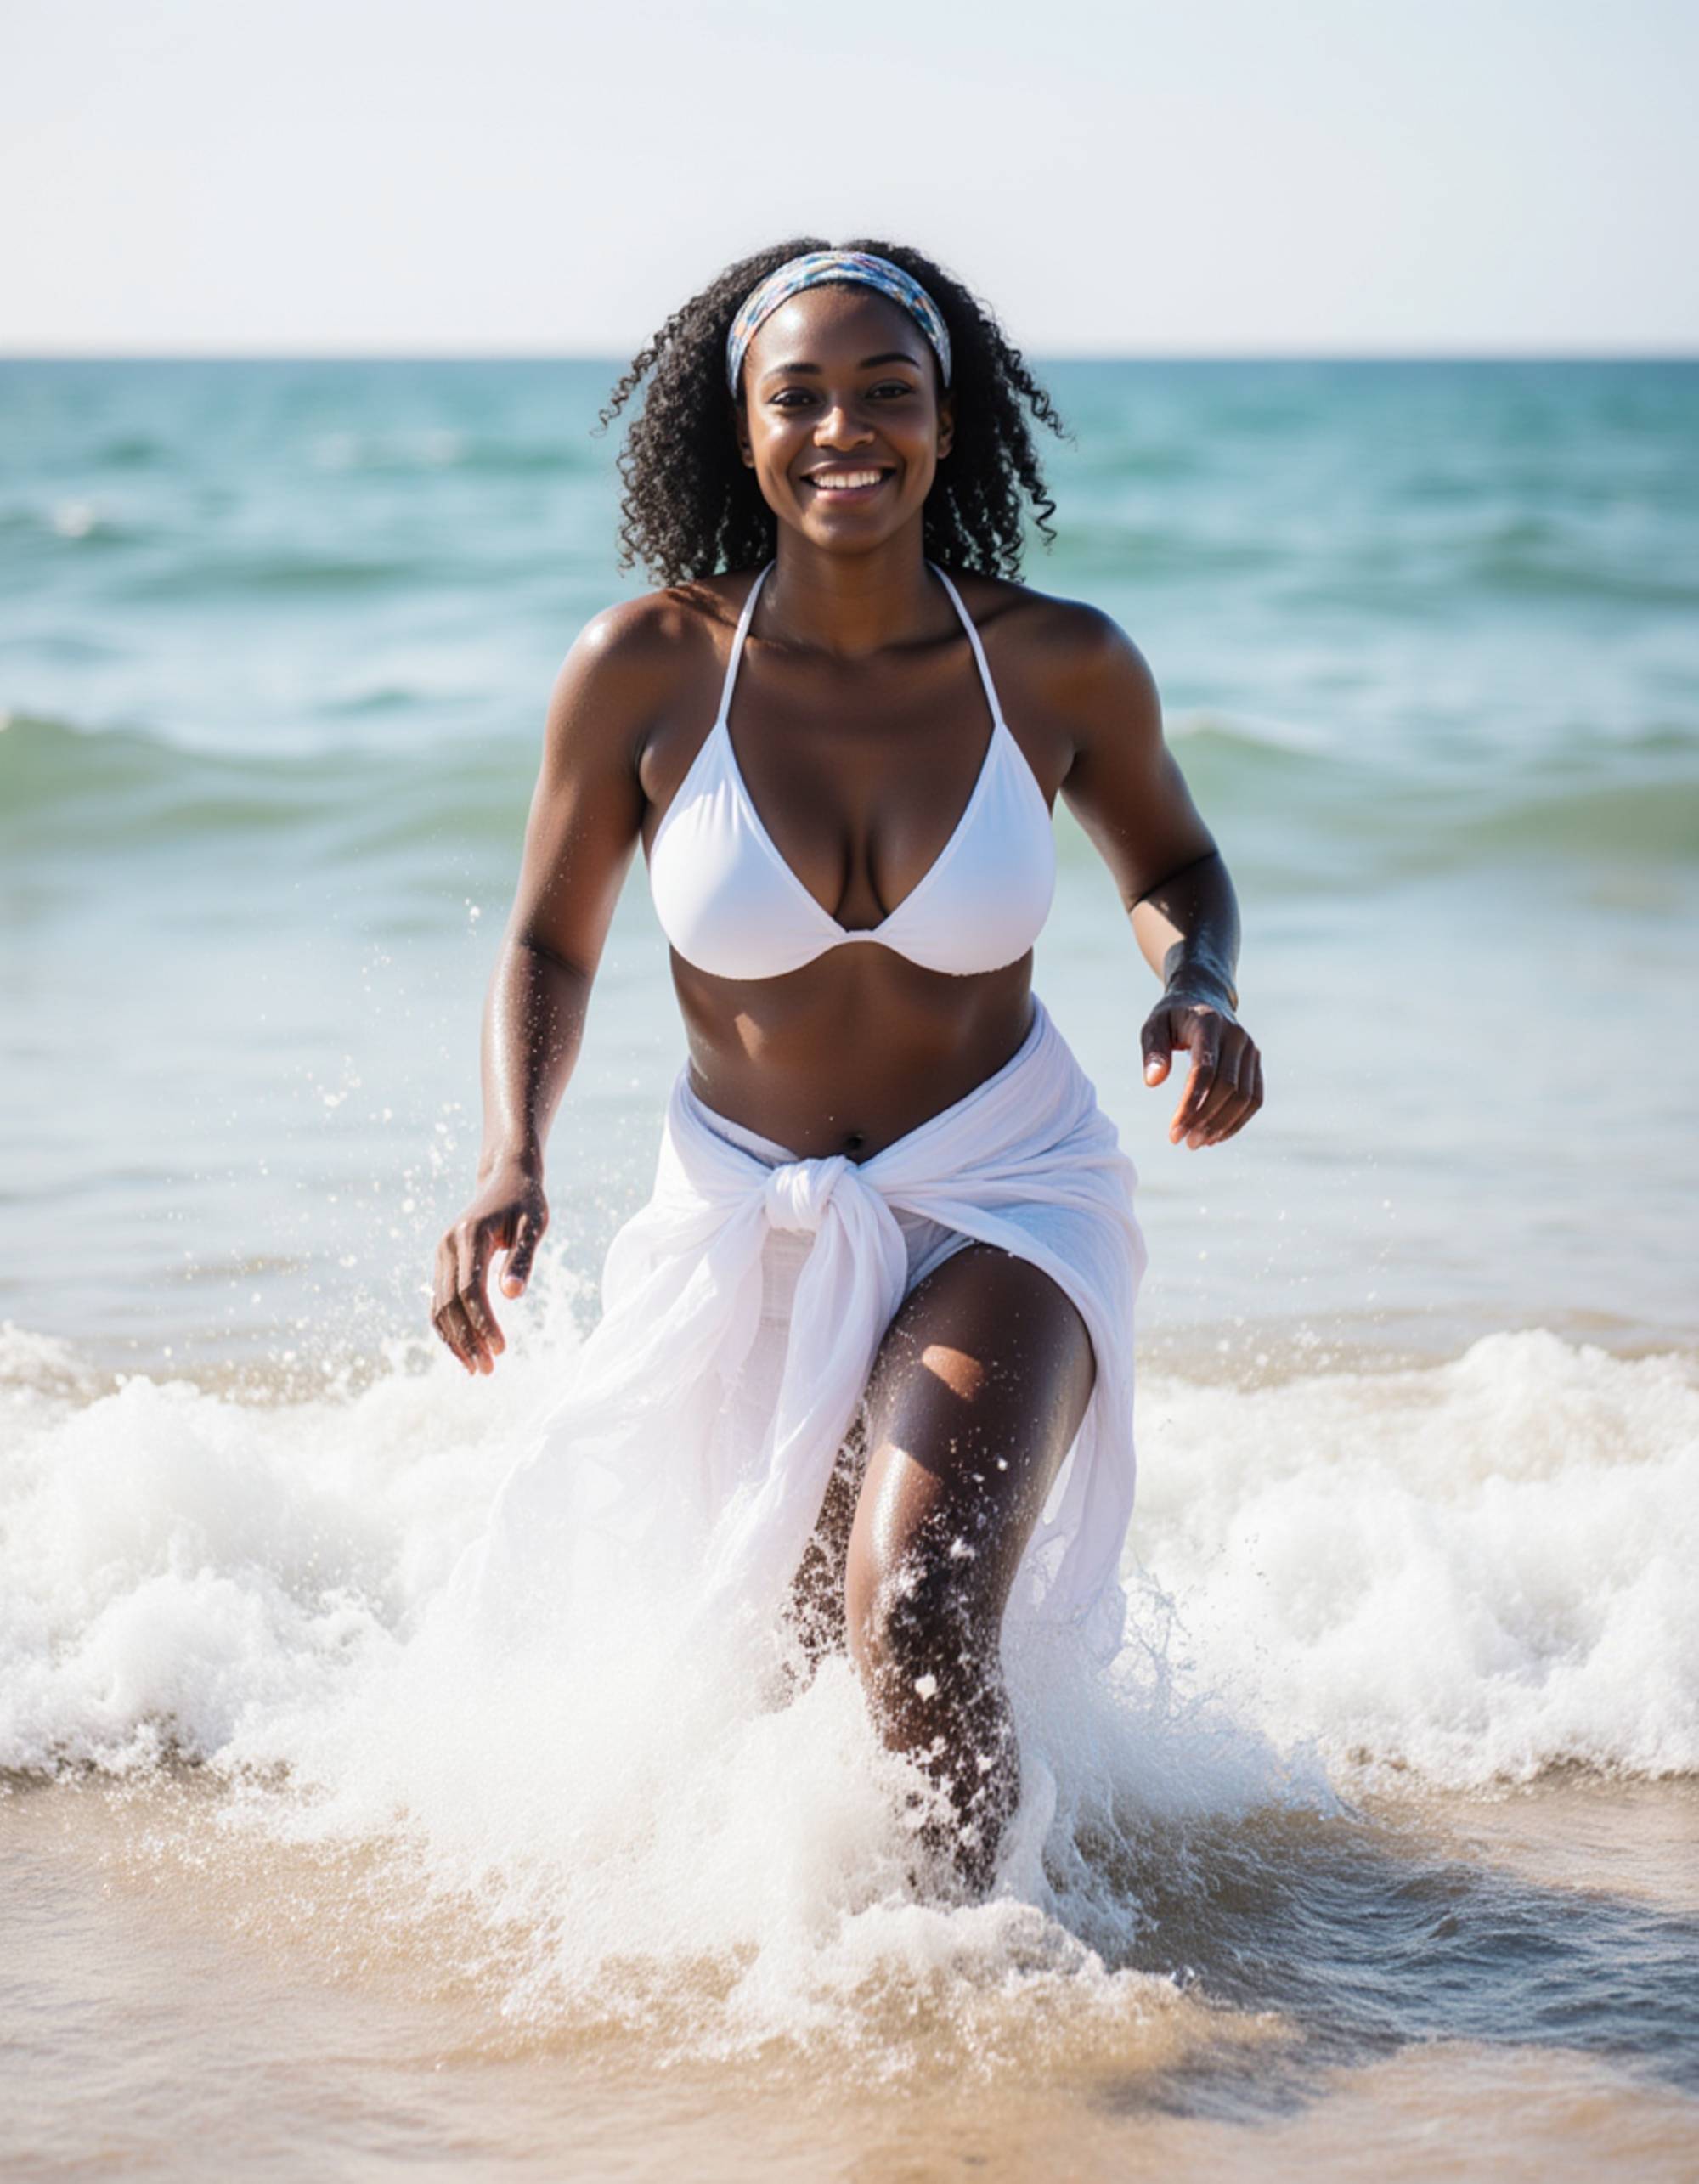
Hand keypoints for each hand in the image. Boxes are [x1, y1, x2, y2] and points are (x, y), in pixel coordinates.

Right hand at [431, 1161, 548, 1374]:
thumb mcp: (534, 1225)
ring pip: (439, 1306)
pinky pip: (438, 1301)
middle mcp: (447, 1246)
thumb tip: (512, 1295)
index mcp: (469, 1235)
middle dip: (467, 1340)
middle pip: (450, 1303)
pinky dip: (448, 1328)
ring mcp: (441, 1254)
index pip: (470, 1290)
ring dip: (455, 1340)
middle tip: (488, 1370)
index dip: (483, 1322)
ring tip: (478, 1368)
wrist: (505, 1178)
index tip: (501, 1349)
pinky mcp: (442, 1262)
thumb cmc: (526, 1202)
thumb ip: (523, 1259)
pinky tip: (464, 1350)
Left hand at [1141, 990, 1263, 1149]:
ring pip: (1245, 1097)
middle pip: (1227, 1087)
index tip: (1174, 1131)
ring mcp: (1250, 1049)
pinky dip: (1237, 1121)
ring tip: (1197, 1143)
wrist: (1204, 997)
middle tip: (1183, 1142)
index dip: (1190, 1104)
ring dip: (1223, 1125)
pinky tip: (1216, 1136)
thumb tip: (1153, 1082)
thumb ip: (1153, 1052)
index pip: (1204, 1070)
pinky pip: (1254, 1098)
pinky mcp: (1256, 1062)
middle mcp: (1236, 1036)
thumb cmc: (1173, 1016)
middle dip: (1205, 1120)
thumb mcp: (1154, 1026)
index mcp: (1208, 1024)